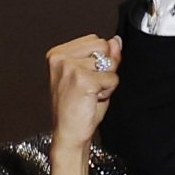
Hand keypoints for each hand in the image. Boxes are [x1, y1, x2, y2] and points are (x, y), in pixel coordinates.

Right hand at [45, 34, 120, 149]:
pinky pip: (111, 78)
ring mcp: (69, 67)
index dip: (99, 60)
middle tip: (91, 87)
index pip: (94, 40)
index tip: (87, 78)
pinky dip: (108, 91)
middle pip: (102, 45)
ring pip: (109, 62)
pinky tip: (93, 99)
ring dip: (106, 81)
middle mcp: (60, 57)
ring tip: (91, 94)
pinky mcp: (81, 79)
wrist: (69, 134)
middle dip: (104, 67)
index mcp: (58, 54)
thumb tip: (116, 41)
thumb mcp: (93, 78)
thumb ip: (105, 58)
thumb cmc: (76, 110)